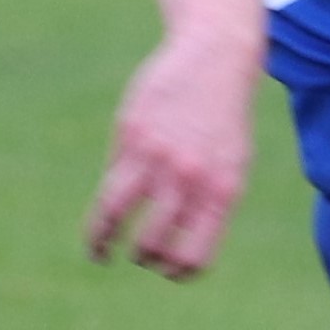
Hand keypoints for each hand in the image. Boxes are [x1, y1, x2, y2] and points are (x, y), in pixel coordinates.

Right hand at [85, 34, 260, 279]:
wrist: (217, 57)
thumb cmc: (224, 118)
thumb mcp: (231, 163)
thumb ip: (207, 200)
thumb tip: (174, 241)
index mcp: (223, 190)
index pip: (195, 254)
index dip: (178, 272)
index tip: (167, 271)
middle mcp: (191, 178)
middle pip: (153, 243)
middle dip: (143, 258)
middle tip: (139, 256)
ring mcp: (158, 157)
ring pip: (117, 216)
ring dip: (103, 242)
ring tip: (99, 254)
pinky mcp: (131, 136)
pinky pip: (111, 182)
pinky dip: (100, 213)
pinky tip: (97, 227)